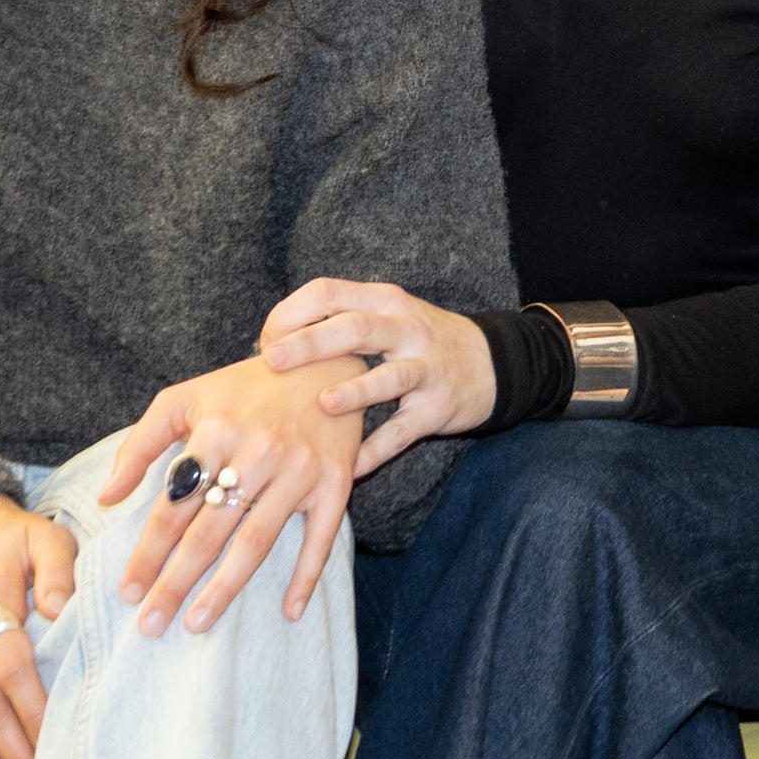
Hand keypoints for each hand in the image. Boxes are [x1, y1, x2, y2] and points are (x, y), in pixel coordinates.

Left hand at [96, 349, 371, 628]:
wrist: (321, 360)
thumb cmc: (243, 388)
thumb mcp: (183, 399)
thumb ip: (141, 446)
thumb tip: (108, 498)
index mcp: (217, 431)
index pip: (173, 506)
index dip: (147, 552)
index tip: (127, 591)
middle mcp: (259, 452)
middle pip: (209, 532)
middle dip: (176, 583)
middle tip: (150, 627)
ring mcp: (300, 470)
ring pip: (256, 541)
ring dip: (226, 589)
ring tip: (197, 624)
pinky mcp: (336, 481)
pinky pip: (321, 538)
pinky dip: (306, 576)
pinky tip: (290, 611)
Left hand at [252, 279, 497, 474]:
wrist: (492, 363)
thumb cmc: (419, 340)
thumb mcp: (388, 314)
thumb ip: (339, 320)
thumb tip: (270, 342)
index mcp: (384, 301)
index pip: (330, 293)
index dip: (293, 313)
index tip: (267, 340)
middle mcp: (407, 329)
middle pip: (356, 327)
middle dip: (310, 343)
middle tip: (273, 361)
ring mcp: (426, 370)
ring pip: (389, 378)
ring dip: (354, 392)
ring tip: (323, 405)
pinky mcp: (437, 409)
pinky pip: (403, 432)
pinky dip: (375, 451)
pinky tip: (349, 466)